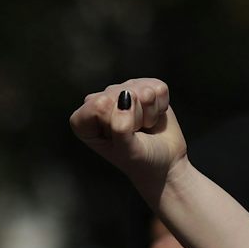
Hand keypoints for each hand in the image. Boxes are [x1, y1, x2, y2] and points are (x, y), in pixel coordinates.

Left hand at [70, 78, 185, 202]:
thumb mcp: (126, 151)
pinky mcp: (144, 85)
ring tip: (143, 127)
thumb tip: (125, 98)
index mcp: (83, 121)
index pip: (98, 105)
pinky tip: (153, 117)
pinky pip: (158, 88)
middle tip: (134, 134)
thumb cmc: (139, 160)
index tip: (119, 139)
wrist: (165, 162)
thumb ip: (120, 128)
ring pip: (140, 90)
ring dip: (148, 113)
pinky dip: (161, 106)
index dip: (114, 122)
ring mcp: (121, 91)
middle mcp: (98, 102)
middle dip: (133, 118)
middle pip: (118, 94)